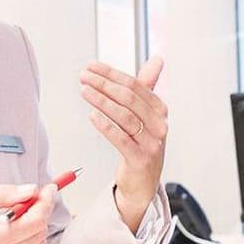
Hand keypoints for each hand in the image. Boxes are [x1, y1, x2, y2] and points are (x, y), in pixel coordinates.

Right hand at [0, 183, 57, 243]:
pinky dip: (23, 243)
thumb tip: (30, 191)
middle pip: (39, 235)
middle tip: (31, 196)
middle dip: (40, 212)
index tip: (48, 188)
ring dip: (34, 228)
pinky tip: (7, 231)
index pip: (35, 222)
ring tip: (17, 213)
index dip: (46, 202)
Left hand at [80, 56, 167, 230]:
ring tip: (84, 91)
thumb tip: (158, 60)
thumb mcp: (147, 116)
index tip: (91, 67)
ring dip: (101, 101)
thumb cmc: (142, 145)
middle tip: (84, 76)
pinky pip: (121, 139)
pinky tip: (92, 115)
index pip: (136, 85)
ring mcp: (152, 143)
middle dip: (104, 84)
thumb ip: (148, 87)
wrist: (143, 183)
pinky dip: (105, 125)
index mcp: (160, 111)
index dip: (112, 74)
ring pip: (124, 116)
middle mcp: (159, 125)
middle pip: (129, 98)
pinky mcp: (140, 159)